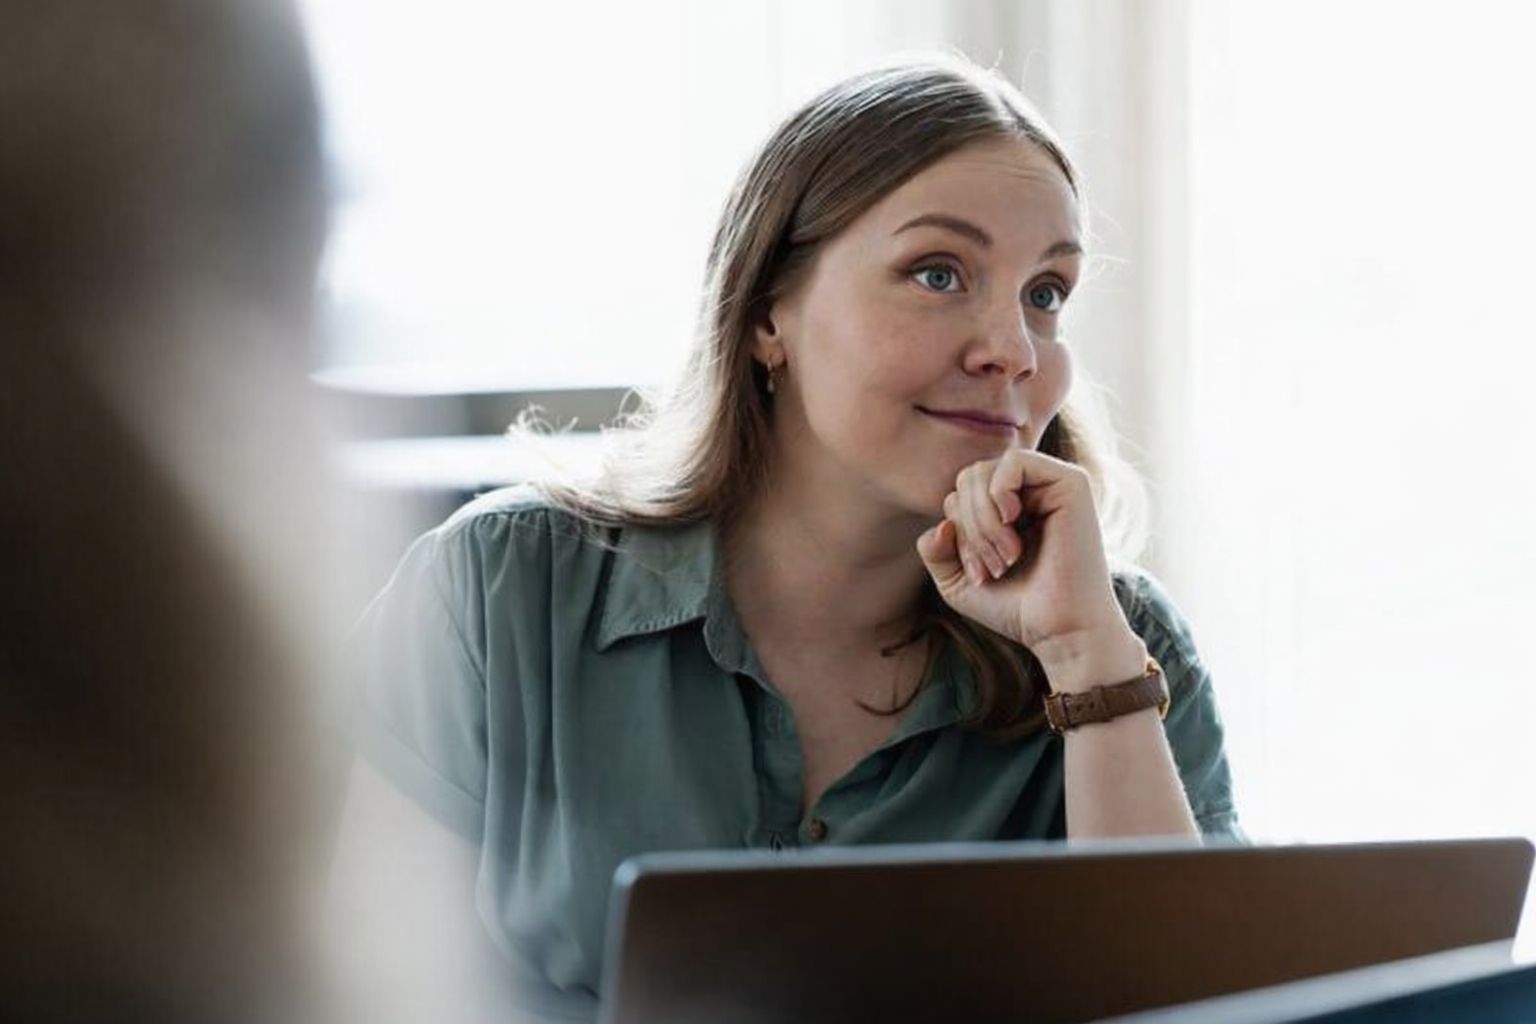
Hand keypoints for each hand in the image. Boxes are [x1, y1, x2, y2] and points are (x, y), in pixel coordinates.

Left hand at [915, 448, 1132, 666]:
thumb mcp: (957, 583)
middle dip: (969, 527)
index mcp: (1005, 510)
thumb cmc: (1016, 608)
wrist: (1062, 630)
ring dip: (983, 520)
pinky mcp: (1071, 483)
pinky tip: (1012, 522)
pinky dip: (999, 492)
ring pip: (982, 472)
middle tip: (994, 568)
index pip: (958, 497)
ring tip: (1007, 558)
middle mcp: (1029, 492)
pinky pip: (1015, 461)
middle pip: (966, 480)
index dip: (957, 534)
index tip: (980, 576)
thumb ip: (934, 551)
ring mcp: (1050, 484)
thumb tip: (942, 523)